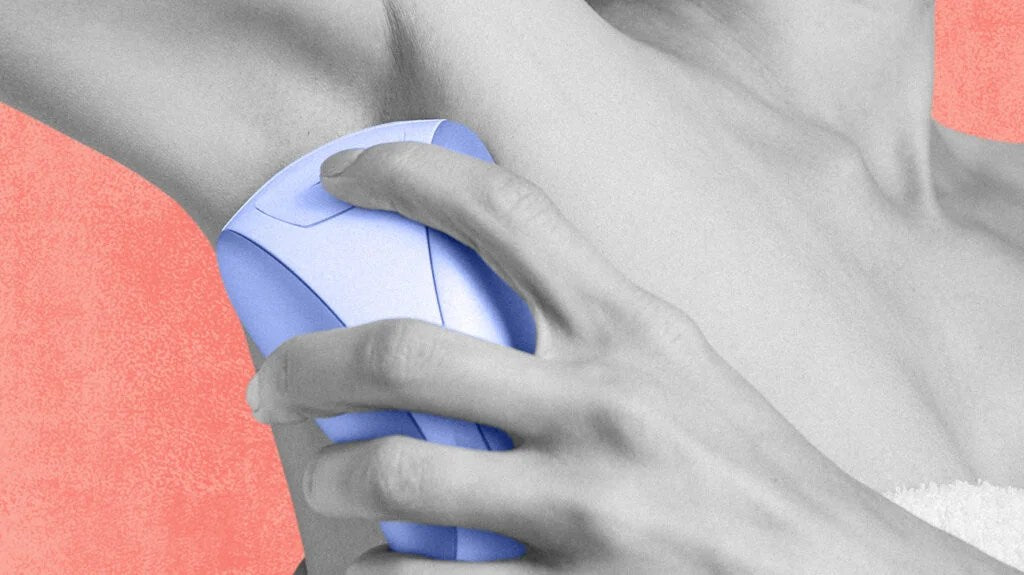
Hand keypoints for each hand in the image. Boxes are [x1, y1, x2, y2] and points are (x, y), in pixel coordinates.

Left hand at [246, 141, 907, 573]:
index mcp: (634, 328)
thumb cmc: (751, 467)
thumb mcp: (680, 370)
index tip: (346, 175)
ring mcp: (587, 505)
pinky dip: (380, 571)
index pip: (504, 210)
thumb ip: (589, 334)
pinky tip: (375, 562)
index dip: (405, 175)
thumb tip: (481, 309)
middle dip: (308, 364)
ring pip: (400, 475)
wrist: (842, 574)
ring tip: (329, 481)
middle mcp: (606, 405)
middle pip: (406, 351)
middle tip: (272, 379)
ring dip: (336, 479)